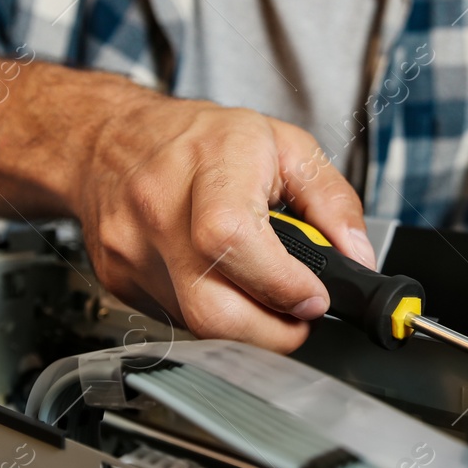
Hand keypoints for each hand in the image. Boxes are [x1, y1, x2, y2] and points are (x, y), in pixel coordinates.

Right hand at [67, 87, 374, 352]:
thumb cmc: (202, 138)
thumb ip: (332, 202)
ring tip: (260, 291)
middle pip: (212, 308)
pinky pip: (174, 319)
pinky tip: (217, 282)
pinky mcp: (117, 279)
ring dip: (244, 325)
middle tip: (297, 311)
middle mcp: (159, 207)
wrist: (110, 137)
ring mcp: (131, 249)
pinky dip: (209, 312)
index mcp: (208, 162)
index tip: (314, 297)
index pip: (233, 240)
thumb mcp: (286, 146)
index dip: (280, 284)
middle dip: (271, 331)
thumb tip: (357, 259)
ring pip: (195, 324)